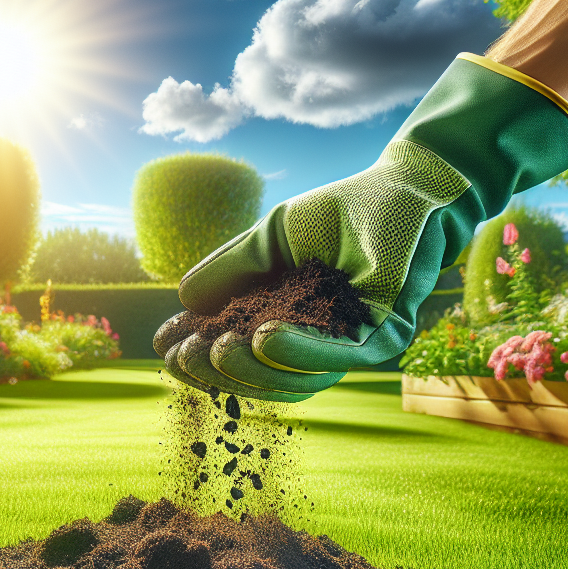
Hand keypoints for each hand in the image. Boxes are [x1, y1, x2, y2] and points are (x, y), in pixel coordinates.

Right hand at [155, 53, 567, 400]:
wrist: (405, 188)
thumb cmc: (341, 210)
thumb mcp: (270, 238)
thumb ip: (231, 268)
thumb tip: (182, 302)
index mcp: (288, 323)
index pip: (239, 353)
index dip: (200, 357)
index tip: (163, 349)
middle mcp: (319, 342)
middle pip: (263, 378)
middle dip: (218, 373)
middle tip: (185, 356)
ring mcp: (351, 345)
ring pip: (297, 380)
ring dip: (252, 369)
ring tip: (217, 349)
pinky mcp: (384, 337)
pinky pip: (338, 358)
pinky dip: (298, 353)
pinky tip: (261, 339)